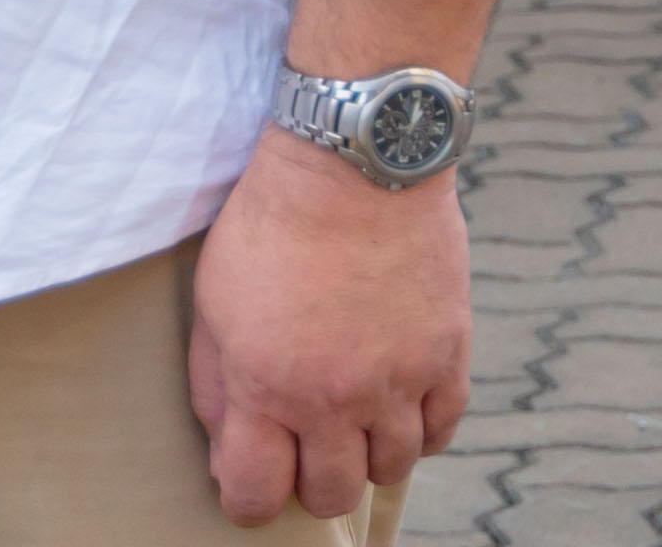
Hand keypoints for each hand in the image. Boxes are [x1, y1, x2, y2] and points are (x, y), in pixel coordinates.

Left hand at [188, 124, 473, 527]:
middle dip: (312, 481)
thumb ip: (216, 390)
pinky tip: (402, 402)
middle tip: (308, 444)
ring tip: (358, 418)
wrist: (356, 162)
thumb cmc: (271, 227)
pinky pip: (445, 426)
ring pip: (391, 468)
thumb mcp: (213, 306)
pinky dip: (422, 427)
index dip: (251, 498)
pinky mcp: (449, 348)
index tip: (257, 474)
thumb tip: (228, 455)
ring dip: (370, 454)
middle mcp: (335, 396)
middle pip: (331, 494)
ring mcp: (399, 376)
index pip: (257, 497)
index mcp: (267, 389)